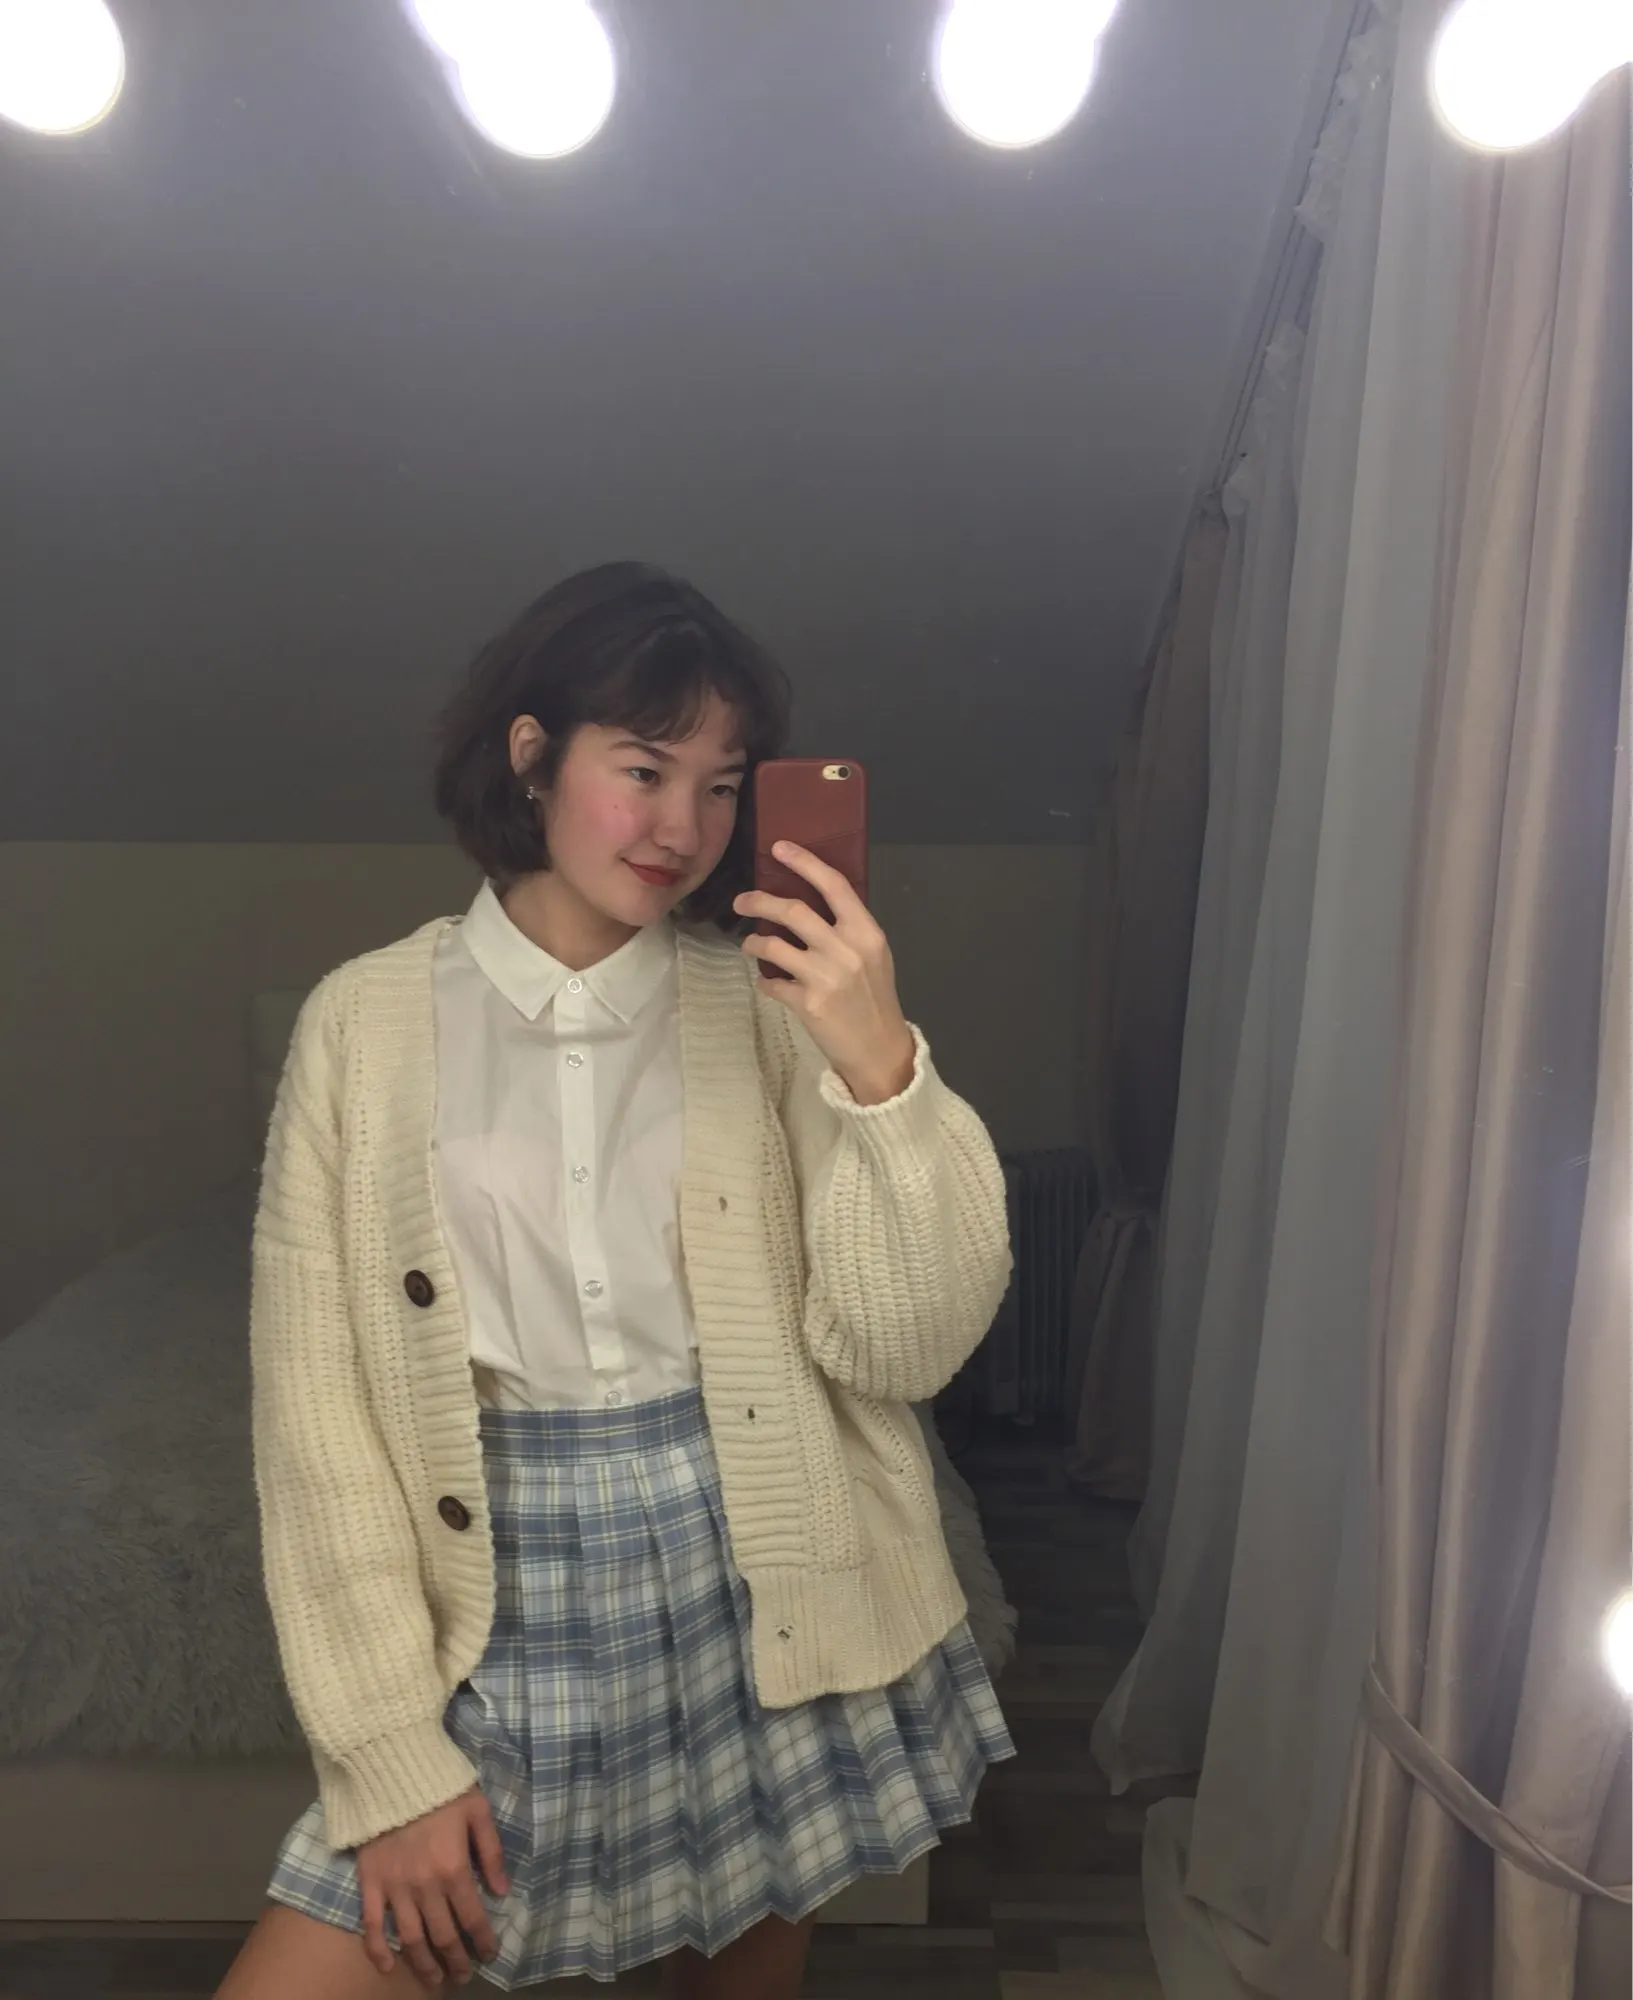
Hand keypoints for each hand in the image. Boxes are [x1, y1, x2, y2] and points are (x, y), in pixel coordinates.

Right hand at [356, 1785, 508, 1988]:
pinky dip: (378, 1950)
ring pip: (411, 1939)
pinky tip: (388, 1966)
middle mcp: (425, 1887)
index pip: (473, 1918)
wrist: (392, 1770)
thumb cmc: (441, 1787)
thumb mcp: (478, 1811)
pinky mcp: (370, 1884)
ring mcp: (395, 1889)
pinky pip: (372, 1925)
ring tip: (435, 1979)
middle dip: (457, 1961)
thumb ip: (491, 1852)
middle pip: (443, 1936)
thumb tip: (503, 1890)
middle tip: (464, 1975)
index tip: (490, 1955)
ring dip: (424, 1964)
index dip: (483, 1941)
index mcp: (454, 1869)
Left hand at [734, 843, 916, 1105]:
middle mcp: (846, 949)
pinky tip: (767, 983)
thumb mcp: (873, 956)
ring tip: (749, 943)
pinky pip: (772, 984)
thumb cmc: (875, 999)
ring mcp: (825, 976)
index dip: (804, 862)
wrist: (879, 1049)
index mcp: (866, 932)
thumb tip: (810, 904)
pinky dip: (765, 982)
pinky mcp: (808, 1003)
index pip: (833, 885)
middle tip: (741, 900)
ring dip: (754, 941)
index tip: (779, 847)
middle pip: (793, 911)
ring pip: (773, 945)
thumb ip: (847, 929)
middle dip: (759, 900)